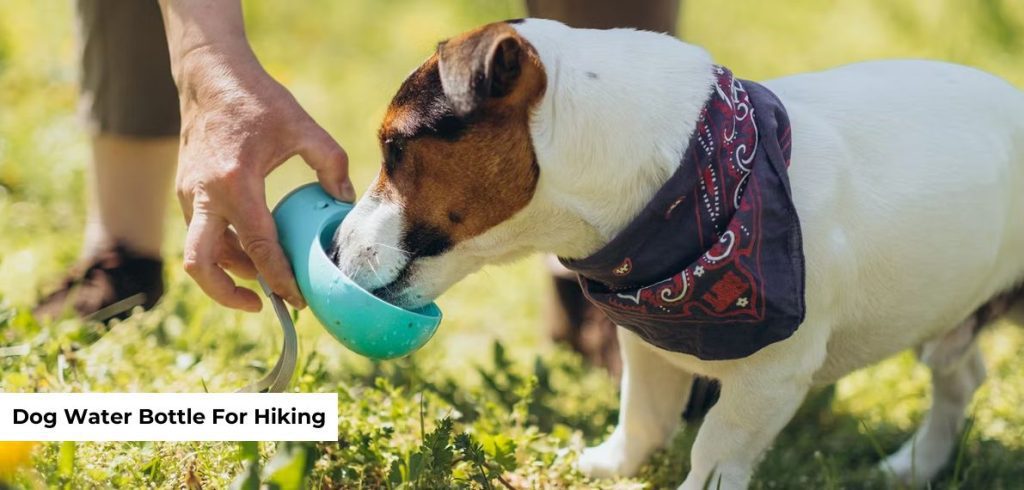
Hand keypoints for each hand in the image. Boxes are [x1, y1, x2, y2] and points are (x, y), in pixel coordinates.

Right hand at [175, 50, 354, 310]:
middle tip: (264, 305)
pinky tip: (252, 249)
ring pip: (199, 253)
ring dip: (230, 272)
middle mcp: (204, 194)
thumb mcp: (303, 127)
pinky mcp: (184, 190)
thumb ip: (332, 164)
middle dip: (229, 296)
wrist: (208, 74)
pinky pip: (199, 233)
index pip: (258, 247)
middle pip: (202, 266)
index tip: (298, 299)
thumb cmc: (257, 99)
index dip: (279, 279)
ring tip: (266, 277)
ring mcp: (188, 194)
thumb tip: (344, 201)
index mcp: (235, 182)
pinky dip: (223, 249)